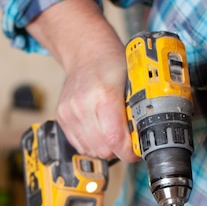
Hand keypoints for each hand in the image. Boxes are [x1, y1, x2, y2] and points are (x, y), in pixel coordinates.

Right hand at [57, 44, 137, 160]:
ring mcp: (69, 113)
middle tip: (127, 139)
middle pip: (104, 149)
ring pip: (92, 150)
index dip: (129, 151)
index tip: (136, 151)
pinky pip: (80, 145)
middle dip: (119, 149)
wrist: (86, 54)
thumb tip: (145, 139)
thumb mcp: (133, 84)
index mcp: (104, 96)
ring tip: (113, 131)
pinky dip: (93, 143)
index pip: (115, 139)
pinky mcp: (61, 118)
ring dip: (105, 147)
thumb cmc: (112, 66)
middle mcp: (82, 106)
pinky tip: (99, 130)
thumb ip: (138, 112)